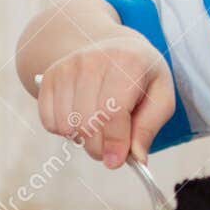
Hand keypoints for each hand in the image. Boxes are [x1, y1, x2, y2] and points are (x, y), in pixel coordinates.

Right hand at [35, 34, 174, 168]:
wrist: (115, 48)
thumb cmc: (141, 77)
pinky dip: (64, 131)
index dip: (115, 141)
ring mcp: (68, 66)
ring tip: (98, 129)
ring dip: (82, 139)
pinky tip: (81, 120)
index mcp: (128, 62)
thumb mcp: (160, 97)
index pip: (114, 111)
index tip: (116, 162)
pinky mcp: (50, 76)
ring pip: (67, 124)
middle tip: (111, 149)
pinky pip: (49, 120)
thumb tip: (136, 157)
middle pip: (88, 122)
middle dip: (100, 147)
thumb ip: (149, 127)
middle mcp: (93, 60)